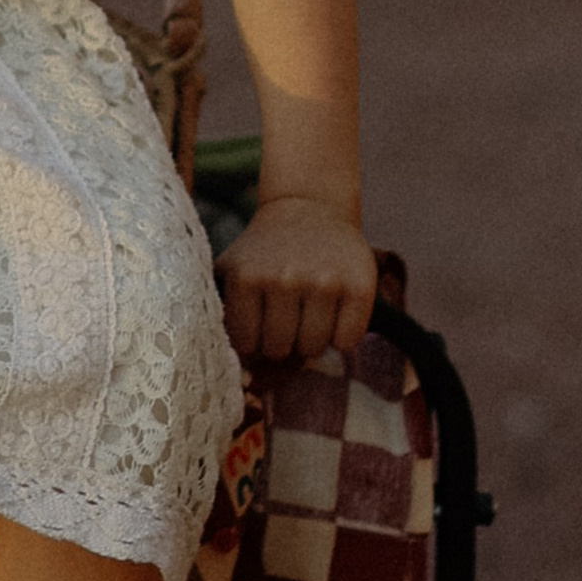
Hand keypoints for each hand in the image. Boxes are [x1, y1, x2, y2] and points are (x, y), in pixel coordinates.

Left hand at [219, 194, 377, 367]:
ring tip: (308, 312)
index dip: (254, 337)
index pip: (247, 344)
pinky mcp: (360, 286)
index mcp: (247, 277)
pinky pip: (347, 341)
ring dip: (311, 339)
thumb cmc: (265, 251)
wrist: (309, 207)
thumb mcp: (231, 268)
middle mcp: (285, 279)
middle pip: (279, 349)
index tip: (260, 318)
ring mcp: (324, 282)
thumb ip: (221, 311)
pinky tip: (334, 312)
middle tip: (287, 314)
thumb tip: (239, 373)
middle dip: (282, 339)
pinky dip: (341, 336)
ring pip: (313, 349)